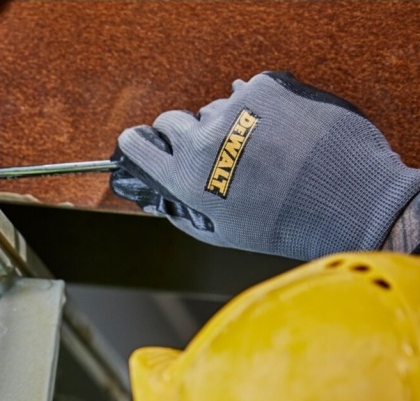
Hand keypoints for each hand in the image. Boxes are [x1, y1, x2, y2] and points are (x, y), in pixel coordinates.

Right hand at [110, 72, 419, 260]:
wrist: (344, 197)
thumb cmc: (282, 224)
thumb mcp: (220, 231)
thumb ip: (181, 212)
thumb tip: (157, 198)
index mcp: (186, 178)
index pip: (138, 145)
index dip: (138, 143)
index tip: (143, 142)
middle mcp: (203, 141)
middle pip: (171, 120)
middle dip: (184, 132)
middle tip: (211, 150)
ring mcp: (235, 110)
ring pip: (216, 109)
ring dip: (230, 123)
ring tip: (262, 148)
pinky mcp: (266, 87)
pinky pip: (252, 92)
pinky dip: (263, 106)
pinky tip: (282, 130)